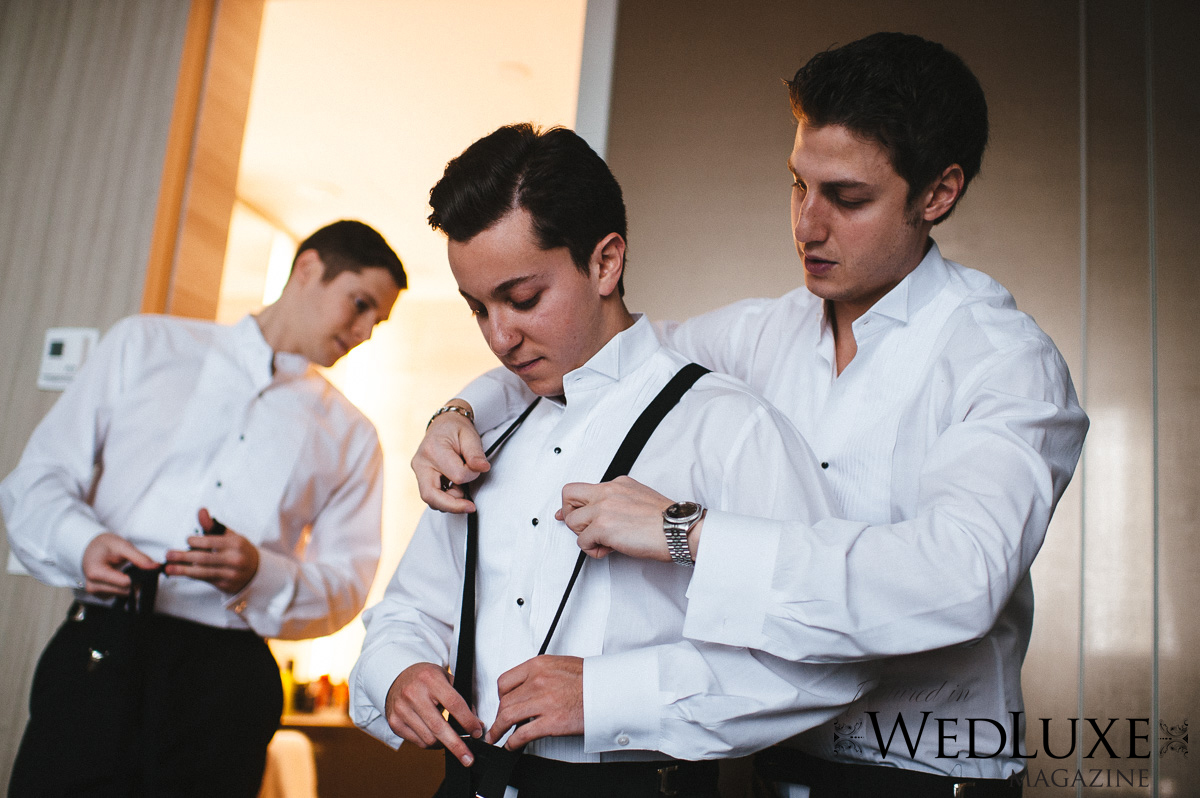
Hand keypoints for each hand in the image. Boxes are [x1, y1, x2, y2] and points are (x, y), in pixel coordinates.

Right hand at [81, 532, 159, 597]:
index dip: (139, 576)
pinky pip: (118, 594)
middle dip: (136, 580)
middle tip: (137, 567)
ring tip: (127, 569)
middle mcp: (92, 586)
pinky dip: (124, 586)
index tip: (146, 569)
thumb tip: (155, 567)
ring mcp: (95, 592)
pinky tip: (121, 575)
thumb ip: (139, 558)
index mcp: (96, 573)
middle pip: (125, 590)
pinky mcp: (100, 595)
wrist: (90, 547)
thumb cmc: (104, 545)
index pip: (126, 583)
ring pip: (123, 594)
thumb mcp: (122, 546)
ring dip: (130, 584)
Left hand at [164, 508, 259, 592]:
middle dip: (184, 556)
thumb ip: (212, 526)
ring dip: (183, 570)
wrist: (257, 572)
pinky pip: (205, 580)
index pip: (211, 542)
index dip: (196, 541)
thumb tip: (201, 511)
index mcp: (236, 544)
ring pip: (203, 571)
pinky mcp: (226, 585)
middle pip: (205, 558)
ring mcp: (231, 574)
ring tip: (169, 568)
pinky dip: (192, 576)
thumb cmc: (239, 550)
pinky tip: (181, 572)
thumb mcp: (229, 536)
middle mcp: (235, 559)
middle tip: (168, 554)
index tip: (187, 540)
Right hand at [386, 662, 483, 765]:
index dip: (468, 721)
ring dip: (444, 744)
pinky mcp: (395, 722)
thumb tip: (476, 723)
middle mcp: (413, 694)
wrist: (397, 677)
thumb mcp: (445, 677)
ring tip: (451, 741)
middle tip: (468, 758)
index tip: (477, 732)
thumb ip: (461, 697)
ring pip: (428, 738)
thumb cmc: (425, 678)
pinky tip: (436, 737)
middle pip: (439, 727)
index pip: (453, 703)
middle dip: (457, 745)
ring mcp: (402, 709)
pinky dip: (430, 743)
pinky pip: (418, 742)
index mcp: (430, 679)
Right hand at [411, 401, 488, 513]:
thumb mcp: (470, 436)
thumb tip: (483, 468)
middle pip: (431, 496)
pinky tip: (455, 490)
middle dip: (453, 505)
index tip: (477, 467)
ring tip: (461, 488)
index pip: (456, 476)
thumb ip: (476, 453)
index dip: (471, 475)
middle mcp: (420, 463)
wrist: (443, 424)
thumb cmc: (457, 429)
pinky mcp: (421, 478)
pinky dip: (445, 498)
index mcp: (433, 450)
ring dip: (449, 502)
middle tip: (471, 507)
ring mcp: (418, 472)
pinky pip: (431, 496)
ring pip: (430, 499)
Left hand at [487, 655, 583, 748]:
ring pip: (507, 717)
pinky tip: (511, 744)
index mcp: (539, 666)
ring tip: (497, 736)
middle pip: (504, 701)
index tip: (502, 702)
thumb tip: (529, 684)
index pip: (505, 682)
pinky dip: (512, 742)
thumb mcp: (561, 664)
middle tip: (500, 722)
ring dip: (499, 730)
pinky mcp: (550, 722)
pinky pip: (521, 734)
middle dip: (499, 715)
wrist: (608, 691)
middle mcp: (537, 682)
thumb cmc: (590, 679)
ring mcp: (543, 702)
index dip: (500, 696)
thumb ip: (541, 673)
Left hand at [558, 476, 696, 562]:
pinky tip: (608, 549)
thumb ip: (618, 502)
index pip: (584, 488)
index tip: (570, 513)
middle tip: (582, 528)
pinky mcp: (602, 526)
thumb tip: (602, 515)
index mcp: (618, 484)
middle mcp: (608, 492)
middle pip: (568, 494)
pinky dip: (592, 550)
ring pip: (571, 521)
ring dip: (583, 535)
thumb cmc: (666, 521)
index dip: (574, 504)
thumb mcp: (640, 499)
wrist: (678, 529)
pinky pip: (582, 541)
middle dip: (569, 513)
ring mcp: (603, 508)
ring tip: (602, 541)